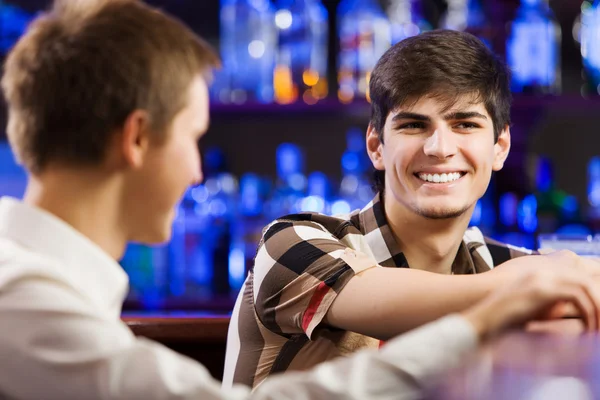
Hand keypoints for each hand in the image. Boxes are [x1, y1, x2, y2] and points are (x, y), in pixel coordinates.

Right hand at [462, 266, 599, 340]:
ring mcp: (540, 278)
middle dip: (598, 299)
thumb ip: (547, 303)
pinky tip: (588, 328)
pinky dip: (588, 312)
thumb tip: (568, 310)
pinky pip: (577, 296)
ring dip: (597, 307)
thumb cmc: (499, 321)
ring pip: (585, 284)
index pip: (576, 274)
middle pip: (584, 277)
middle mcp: (540, 271)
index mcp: (537, 274)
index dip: (593, 292)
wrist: (479, 322)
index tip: (597, 312)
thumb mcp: (528, 308)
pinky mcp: (541, 290)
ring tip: (597, 325)